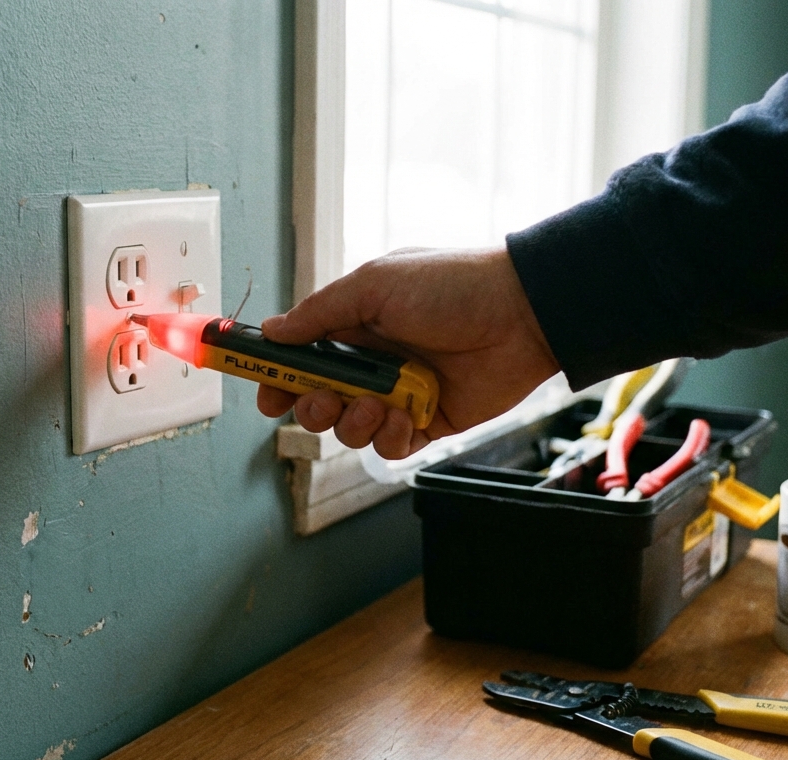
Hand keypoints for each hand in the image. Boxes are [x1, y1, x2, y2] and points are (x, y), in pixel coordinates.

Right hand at [257, 246, 559, 458]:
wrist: (523, 313)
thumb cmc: (452, 286)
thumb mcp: (375, 285)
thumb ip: (320, 314)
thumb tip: (274, 331)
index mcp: (355, 325)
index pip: (301, 357)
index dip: (277, 376)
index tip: (264, 391)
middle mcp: (373, 362)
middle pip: (318, 400)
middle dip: (310, 406)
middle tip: (323, 399)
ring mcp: (399, 395)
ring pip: (350, 429)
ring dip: (350, 424)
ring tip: (373, 406)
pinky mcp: (429, 422)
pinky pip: (390, 446)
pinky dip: (387, 438)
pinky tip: (401, 418)